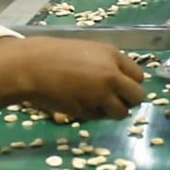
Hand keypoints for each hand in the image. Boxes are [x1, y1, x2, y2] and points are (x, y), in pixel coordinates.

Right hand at [1, 37, 145, 119]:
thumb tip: (123, 83)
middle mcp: (111, 75)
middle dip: (128, 101)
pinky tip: (79, 104)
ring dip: (112, 111)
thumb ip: (107, 65)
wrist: (31, 66)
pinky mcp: (87, 110)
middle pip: (137, 96)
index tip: (122, 88)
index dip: (131, 84)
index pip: (138, 76)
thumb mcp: (88, 52)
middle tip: (115, 101)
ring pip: (122, 112)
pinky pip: (99, 117)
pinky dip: (94, 115)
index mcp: (112, 56)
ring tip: (96, 105)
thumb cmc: (56, 56)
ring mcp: (101, 94)